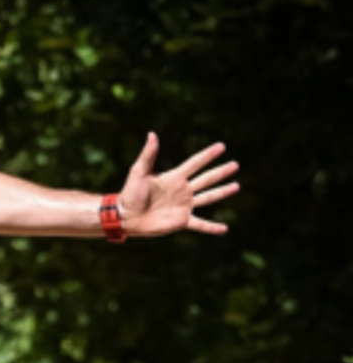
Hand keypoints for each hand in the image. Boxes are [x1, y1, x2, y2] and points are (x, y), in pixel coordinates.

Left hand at [117, 133, 240, 236]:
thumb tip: (152, 134)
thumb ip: (148, 154)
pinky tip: (225, 229)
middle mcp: (182, 190)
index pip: (195, 163)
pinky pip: (201, 224)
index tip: (222, 146)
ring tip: (236, 186)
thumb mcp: (139, 171)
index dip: (208, 155)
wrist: (125, 216)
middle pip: (206, 179)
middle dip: (221, 172)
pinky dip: (212, 227)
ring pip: (208, 197)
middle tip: (235, 165)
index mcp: (174, 177)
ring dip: (223, 192)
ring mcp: (184, 205)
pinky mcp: (182, 220)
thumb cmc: (129, 193)